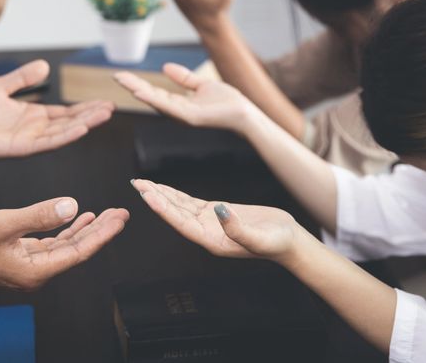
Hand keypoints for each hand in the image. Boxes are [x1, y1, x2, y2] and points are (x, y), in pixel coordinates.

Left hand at [0, 60, 114, 164]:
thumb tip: (45, 65)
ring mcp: (30, 140)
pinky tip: (80, 129)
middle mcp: (36, 130)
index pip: (66, 113)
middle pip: (70, 122)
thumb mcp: (1, 87)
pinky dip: (65, 136)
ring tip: (103, 116)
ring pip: (63, 132)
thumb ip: (23, 78)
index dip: (85, 108)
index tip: (104, 102)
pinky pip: (47, 143)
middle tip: (111, 107)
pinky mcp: (21, 148)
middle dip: (91, 115)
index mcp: (34, 116)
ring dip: (84, 124)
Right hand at [0, 197, 129, 288]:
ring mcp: (31, 265)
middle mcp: (38, 272)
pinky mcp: (24, 257)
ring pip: (68, 246)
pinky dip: (68, 230)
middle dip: (102, 231)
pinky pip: (54, 244)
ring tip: (107, 214)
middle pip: (78, 250)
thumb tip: (72, 206)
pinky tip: (79, 217)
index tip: (120, 220)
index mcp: (36, 271)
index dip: (102, 234)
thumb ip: (39, 215)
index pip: (79, 252)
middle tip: (122, 214)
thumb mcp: (5, 223)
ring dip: (87, 229)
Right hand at [114, 62, 255, 132]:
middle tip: (116, 75)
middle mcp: (177, 112)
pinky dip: (154, 99)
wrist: (245, 113)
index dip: (139, 84)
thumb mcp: (201, 85)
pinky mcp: (190, 118)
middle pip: (151, 97)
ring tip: (124, 81)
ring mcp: (182, 116)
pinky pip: (169, 107)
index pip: (155, 92)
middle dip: (133, 86)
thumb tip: (164, 67)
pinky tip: (142, 92)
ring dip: (139, 91)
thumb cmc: (227, 102)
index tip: (123, 75)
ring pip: (156, 102)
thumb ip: (184, 78)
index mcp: (179, 104)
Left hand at [131, 179, 299, 262]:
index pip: (181, 223)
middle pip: (174, 213)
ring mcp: (209, 223)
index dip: (163, 209)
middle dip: (155, 199)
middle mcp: (205, 233)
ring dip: (161, 195)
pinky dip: (176, 194)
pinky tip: (164, 188)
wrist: (288, 240)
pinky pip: (190, 202)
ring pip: (179, 206)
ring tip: (143, 184)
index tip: (147, 196)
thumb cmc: (276, 242)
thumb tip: (219, 211)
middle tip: (136, 184)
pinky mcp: (217, 213)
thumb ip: (238, 229)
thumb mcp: (259, 237)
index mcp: (211, 241)